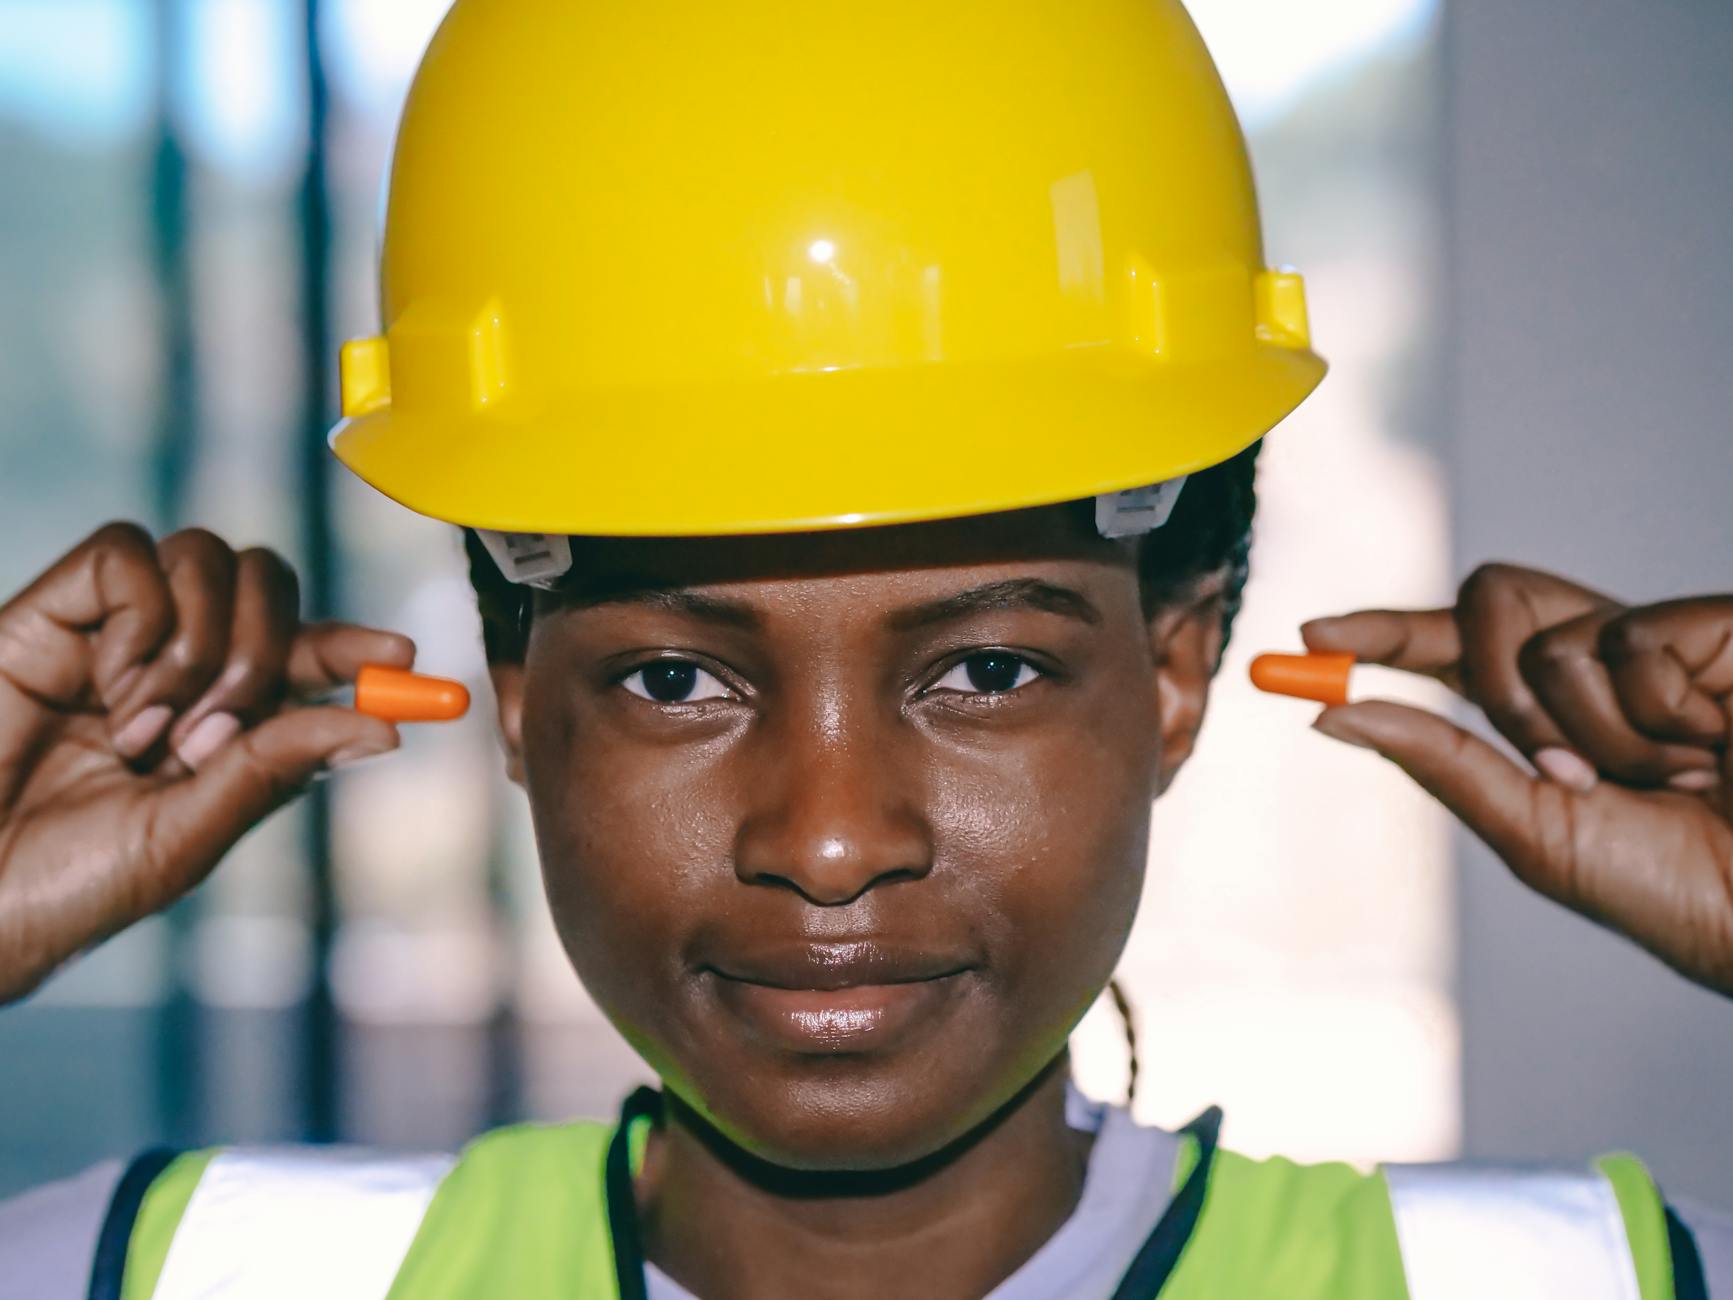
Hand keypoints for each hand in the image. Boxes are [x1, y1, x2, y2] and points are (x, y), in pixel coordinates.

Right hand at [0, 523, 411, 1003]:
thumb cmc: (70, 881)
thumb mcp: (189, 832)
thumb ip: (275, 767)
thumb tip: (382, 730)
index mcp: (226, 720)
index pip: (309, 653)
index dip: (355, 644)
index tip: (401, 654)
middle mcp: (184, 664)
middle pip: (269, 585)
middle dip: (264, 653)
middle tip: (210, 738)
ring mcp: (121, 633)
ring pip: (207, 558)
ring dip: (197, 647)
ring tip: (143, 730)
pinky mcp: (58, 609)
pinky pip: (129, 554)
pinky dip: (136, 618)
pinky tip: (103, 687)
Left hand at [1303, 563, 1732, 995]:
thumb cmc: (1674, 888)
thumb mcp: (1535, 828)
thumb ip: (1441, 760)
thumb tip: (1331, 714)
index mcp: (1549, 713)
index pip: (1452, 649)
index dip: (1386, 630)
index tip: (1313, 634)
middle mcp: (1595, 664)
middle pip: (1485, 602)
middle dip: (1493, 686)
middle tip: (1556, 765)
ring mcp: (1654, 640)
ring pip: (1546, 637)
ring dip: (1587, 729)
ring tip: (1666, 778)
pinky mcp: (1711, 626)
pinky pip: (1627, 638)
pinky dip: (1655, 712)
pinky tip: (1713, 744)